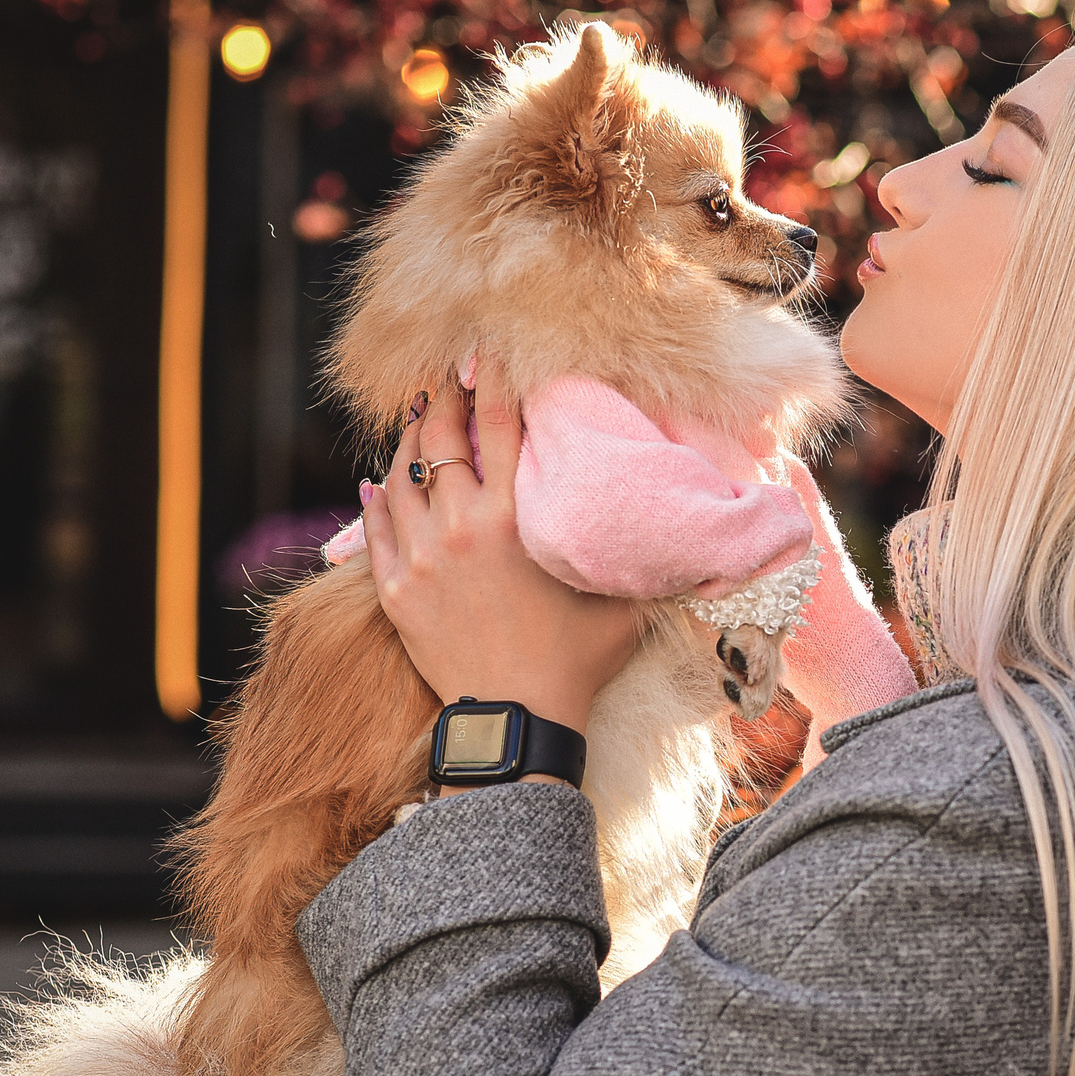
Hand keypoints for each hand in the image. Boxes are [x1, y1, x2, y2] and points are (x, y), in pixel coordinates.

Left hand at [364, 385, 641, 748]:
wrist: (518, 721)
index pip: (500, 426)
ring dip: (408, 441)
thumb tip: (698, 539)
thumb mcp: (621, 602)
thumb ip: (644, 559)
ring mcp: (422, 557)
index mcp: (514, 519)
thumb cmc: (576, 661)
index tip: (489, 354)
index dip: (494, 382)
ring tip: (416, 418)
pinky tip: (377, 480)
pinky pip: (375, 529)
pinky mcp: (396, 591)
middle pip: (441, 440)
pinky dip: (375, 498)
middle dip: (443, 399)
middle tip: (446, 376)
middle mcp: (461, 527)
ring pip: (402, 477)